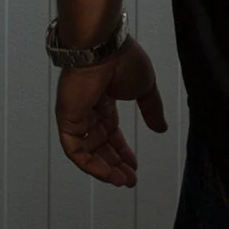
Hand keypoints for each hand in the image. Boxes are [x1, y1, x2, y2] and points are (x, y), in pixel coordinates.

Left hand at [54, 36, 167, 187]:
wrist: (103, 47)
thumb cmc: (122, 58)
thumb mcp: (145, 88)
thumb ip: (152, 109)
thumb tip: (161, 129)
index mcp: (104, 99)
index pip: (110, 132)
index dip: (122, 150)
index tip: (134, 166)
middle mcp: (88, 108)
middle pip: (99, 144)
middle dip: (115, 164)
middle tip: (129, 180)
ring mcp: (75, 114)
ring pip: (86, 150)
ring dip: (104, 169)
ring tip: (122, 181)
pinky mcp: (66, 118)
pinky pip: (74, 149)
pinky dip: (89, 165)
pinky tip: (107, 174)